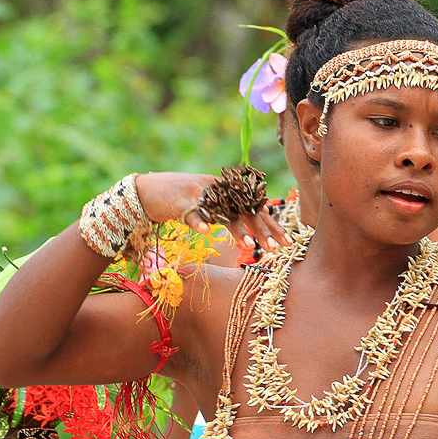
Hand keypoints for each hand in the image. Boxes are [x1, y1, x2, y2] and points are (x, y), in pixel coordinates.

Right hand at [135, 171, 290, 252]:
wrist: (148, 191)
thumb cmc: (184, 202)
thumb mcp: (212, 205)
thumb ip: (232, 212)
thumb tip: (259, 224)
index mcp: (228, 191)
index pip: (256, 207)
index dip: (273, 224)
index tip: (289, 242)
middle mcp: (217, 189)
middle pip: (245, 210)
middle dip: (262, 229)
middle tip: (275, 249)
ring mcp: (198, 193)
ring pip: (222, 212)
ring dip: (236, 229)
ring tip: (249, 245)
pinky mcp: (179, 201)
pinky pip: (192, 213)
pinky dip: (199, 222)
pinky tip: (207, 233)